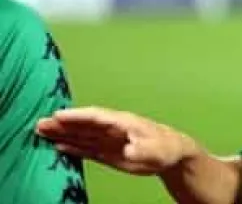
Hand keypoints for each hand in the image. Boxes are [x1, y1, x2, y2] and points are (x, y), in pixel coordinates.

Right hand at [36, 106, 195, 175]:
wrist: (172, 155)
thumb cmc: (166, 147)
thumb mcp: (155, 149)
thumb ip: (141, 148)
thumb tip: (128, 149)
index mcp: (123, 122)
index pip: (96, 116)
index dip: (78, 116)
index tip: (59, 115)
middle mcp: (113, 128)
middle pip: (84, 124)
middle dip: (63, 123)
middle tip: (40, 123)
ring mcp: (110, 139)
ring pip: (82, 135)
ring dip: (63, 133)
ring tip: (42, 131)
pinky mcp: (109, 152)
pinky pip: (87, 148)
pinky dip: (73, 147)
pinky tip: (59, 146)